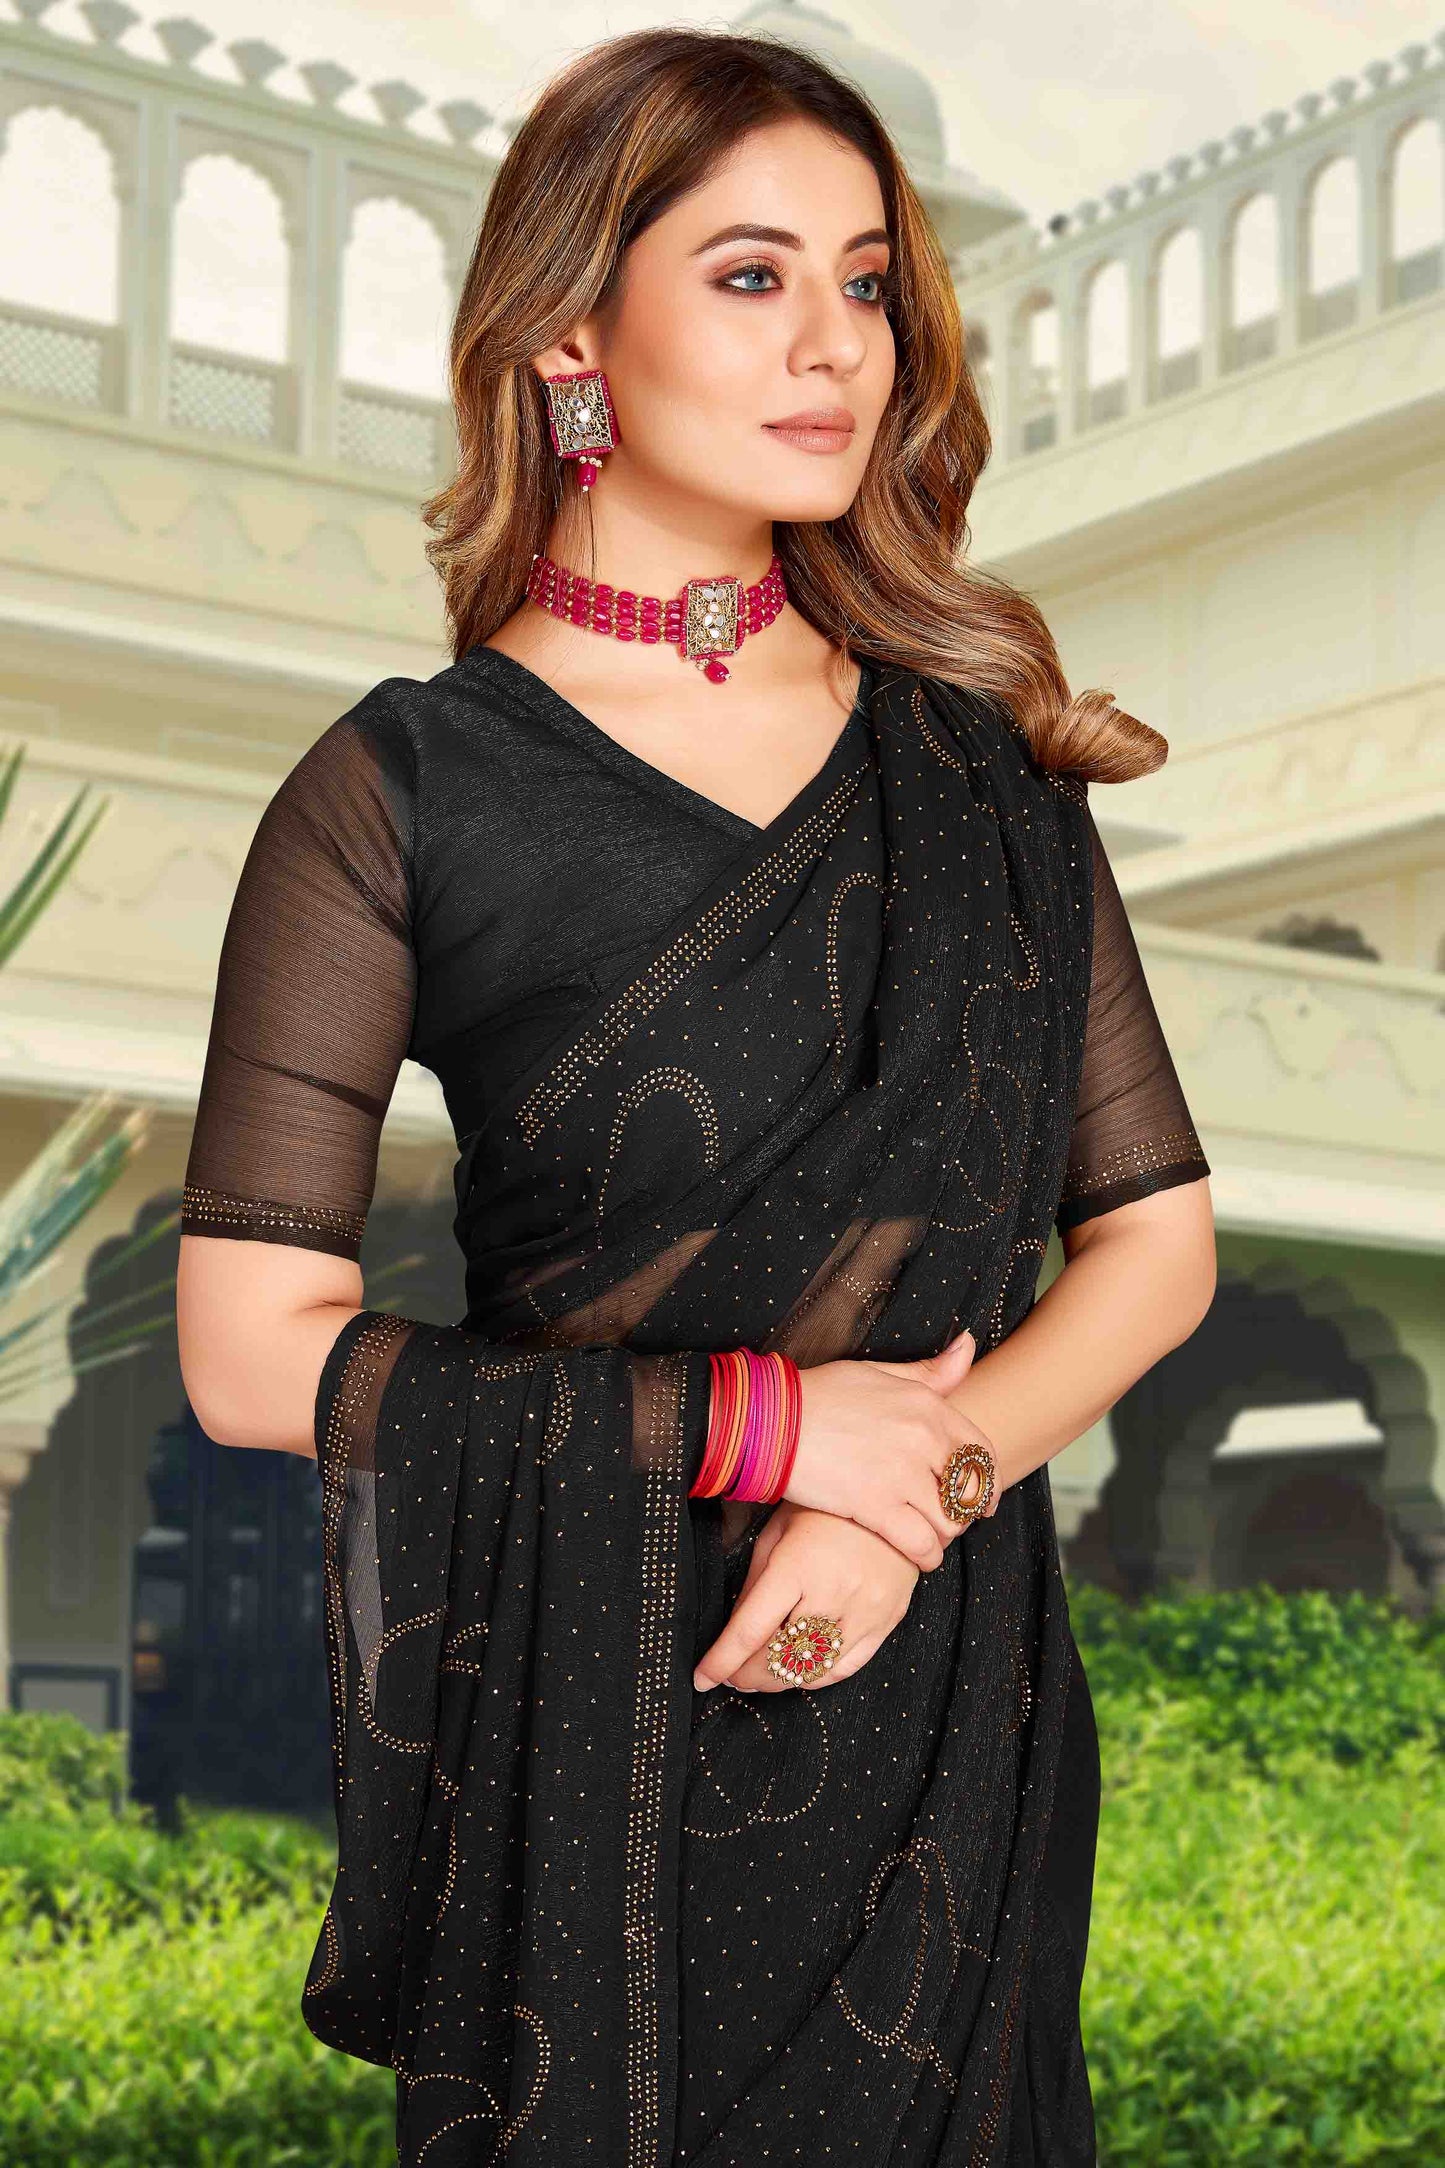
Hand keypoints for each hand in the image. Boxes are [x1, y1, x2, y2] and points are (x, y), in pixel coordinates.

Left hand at [693, 1500, 919, 1693]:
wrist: (892, 1499)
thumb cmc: (825, 1508)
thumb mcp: (778, 1531)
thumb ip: (756, 1582)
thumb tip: (735, 1629)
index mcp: (796, 1566)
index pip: (750, 1630)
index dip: (722, 1661)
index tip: (702, 1678)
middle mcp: (833, 1593)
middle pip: (780, 1659)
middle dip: (747, 1675)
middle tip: (732, 1674)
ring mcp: (865, 1611)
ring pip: (812, 1672)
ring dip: (779, 1681)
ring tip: (761, 1673)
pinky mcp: (887, 1621)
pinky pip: (845, 1669)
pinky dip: (816, 1677)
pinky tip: (799, 1668)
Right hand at [783, 1330, 998, 1571]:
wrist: (771, 1421)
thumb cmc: (821, 1395)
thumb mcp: (880, 1373)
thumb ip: (929, 1371)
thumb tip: (969, 1346)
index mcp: (927, 1405)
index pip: (981, 1451)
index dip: (986, 1483)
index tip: (981, 1500)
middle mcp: (923, 1438)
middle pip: (970, 1490)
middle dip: (964, 1512)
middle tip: (948, 1522)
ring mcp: (901, 1474)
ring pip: (951, 1522)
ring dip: (945, 1535)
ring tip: (930, 1538)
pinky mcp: (876, 1506)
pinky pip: (921, 1544)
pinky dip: (926, 1556)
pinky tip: (919, 1556)